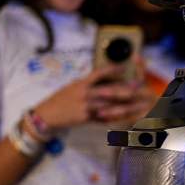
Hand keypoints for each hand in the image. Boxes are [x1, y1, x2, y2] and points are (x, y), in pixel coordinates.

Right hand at [34, 63, 153, 128]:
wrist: (47, 115)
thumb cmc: (60, 100)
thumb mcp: (72, 87)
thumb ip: (87, 84)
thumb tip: (101, 80)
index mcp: (81, 83)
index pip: (98, 73)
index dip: (112, 69)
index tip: (123, 66)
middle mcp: (84, 93)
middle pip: (108, 90)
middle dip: (124, 88)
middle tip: (137, 87)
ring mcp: (85, 106)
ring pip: (108, 105)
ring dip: (122, 105)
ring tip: (134, 104)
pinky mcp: (85, 118)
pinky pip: (102, 118)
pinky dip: (112, 118)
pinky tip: (123, 118)